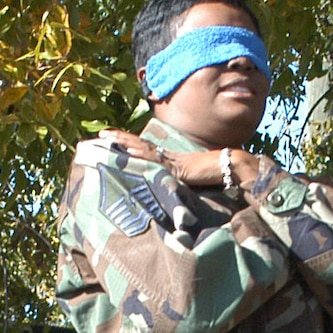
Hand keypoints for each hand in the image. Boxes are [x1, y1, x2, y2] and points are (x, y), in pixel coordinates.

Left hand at [94, 131, 274, 191]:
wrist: (231, 169)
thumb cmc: (217, 180)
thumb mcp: (193, 186)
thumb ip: (180, 189)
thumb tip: (172, 198)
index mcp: (171, 162)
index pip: (147, 152)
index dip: (131, 146)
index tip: (114, 141)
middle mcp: (169, 158)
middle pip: (140, 146)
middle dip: (121, 139)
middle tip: (101, 134)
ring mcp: (172, 161)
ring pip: (143, 149)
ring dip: (125, 142)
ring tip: (107, 137)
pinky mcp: (176, 167)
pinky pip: (155, 160)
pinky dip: (140, 155)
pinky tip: (127, 151)